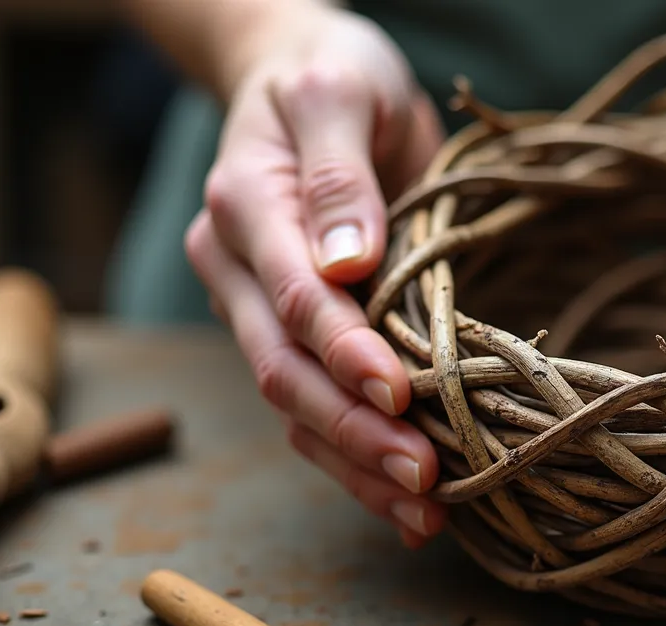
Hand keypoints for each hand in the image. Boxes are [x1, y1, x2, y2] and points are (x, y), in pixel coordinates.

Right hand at [182, 5, 446, 546]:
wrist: (309, 76)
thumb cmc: (332, 74)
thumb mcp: (340, 94)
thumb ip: (338, 175)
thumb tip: (348, 263)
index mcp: (245, 207)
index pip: (292, 296)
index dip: (344, 349)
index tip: (398, 390)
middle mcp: (242, 270)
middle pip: (286, 369)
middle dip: (354, 429)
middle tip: (423, 472)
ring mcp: (263, 308)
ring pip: (298, 406)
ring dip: (357, 464)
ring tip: (423, 509)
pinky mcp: (301, 332)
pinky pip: (317, 407)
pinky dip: (357, 458)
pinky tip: (406, 500)